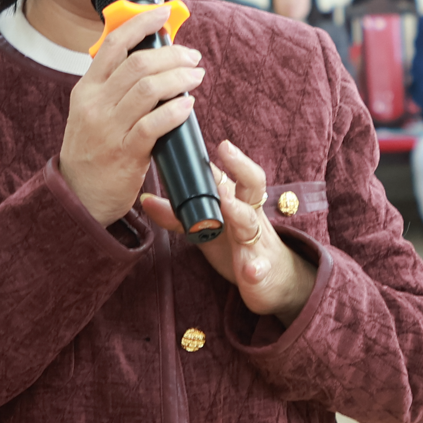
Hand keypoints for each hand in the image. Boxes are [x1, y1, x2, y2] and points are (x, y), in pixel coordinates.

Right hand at [59, 8, 205, 223]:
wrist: (78, 196)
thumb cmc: (93, 150)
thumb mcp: (92, 111)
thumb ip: (115, 86)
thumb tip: (153, 56)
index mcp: (86, 89)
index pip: (113, 44)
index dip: (140, 24)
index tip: (163, 13)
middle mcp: (95, 105)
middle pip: (138, 63)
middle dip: (172, 54)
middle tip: (192, 57)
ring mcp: (109, 129)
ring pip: (149, 88)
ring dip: (179, 78)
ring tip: (196, 76)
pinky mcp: (125, 153)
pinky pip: (154, 124)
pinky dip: (175, 110)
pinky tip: (188, 105)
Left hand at [143, 140, 315, 322]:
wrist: (275, 281)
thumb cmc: (236, 246)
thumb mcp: (206, 230)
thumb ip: (179, 215)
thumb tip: (147, 200)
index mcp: (237, 203)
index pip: (231, 174)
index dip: (225, 158)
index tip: (213, 142)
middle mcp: (249, 216)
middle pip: (252, 184)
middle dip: (240, 167)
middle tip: (225, 150)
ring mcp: (256, 242)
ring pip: (251, 222)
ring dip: (240, 212)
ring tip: (228, 203)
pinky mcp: (261, 270)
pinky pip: (260, 268)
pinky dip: (256, 268)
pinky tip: (251, 271)